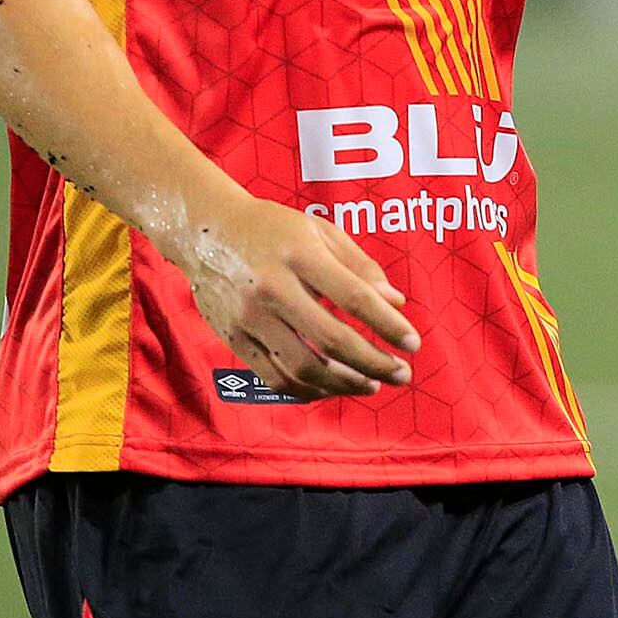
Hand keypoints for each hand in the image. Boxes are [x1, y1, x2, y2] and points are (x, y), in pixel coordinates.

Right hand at [160, 194, 420, 397]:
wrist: (204, 230)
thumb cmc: (272, 228)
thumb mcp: (321, 231)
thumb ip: (361, 266)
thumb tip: (396, 303)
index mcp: (300, 254)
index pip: (355, 298)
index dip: (388, 325)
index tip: (413, 343)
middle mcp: (272, 288)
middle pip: (332, 339)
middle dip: (374, 362)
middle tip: (401, 373)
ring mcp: (249, 317)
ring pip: (303, 367)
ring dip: (344, 384)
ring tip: (371, 385)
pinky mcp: (234, 338)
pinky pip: (274, 377)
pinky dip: (307, 390)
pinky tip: (331, 387)